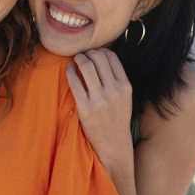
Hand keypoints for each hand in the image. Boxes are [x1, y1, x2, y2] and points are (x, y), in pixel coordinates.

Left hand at [67, 48, 134, 175]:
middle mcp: (114, 91)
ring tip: (75, 60)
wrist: (113, 143)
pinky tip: (69, 70)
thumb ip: (117, 79)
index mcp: (125, 86)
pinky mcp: (85, 107)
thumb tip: (101, 56)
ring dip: (79, 59)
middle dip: (88, 53)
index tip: (93, 53)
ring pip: (87, 66)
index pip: (112, 57)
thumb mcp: (125, 97)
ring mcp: (100, 99)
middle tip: (82, 55)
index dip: (100, 51)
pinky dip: (70, 72)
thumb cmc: (117, 117)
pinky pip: (75, 82)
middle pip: (98, 58)